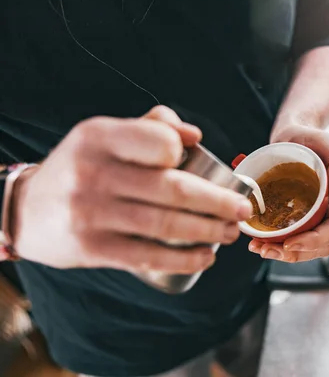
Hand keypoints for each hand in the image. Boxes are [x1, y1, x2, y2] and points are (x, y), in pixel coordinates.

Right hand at [11, 106, 252, 273]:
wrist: (27, 210)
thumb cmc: (84, 167)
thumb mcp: (106, 136)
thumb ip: (150, 127)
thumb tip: (194, 135)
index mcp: (99, 136)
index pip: (157, 140)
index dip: (185, 151)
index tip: (207, 166)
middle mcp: (93, 172)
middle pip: (172, 189)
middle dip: (219, 202)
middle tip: (242, 210)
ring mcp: (91, 213)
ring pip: (166, 225)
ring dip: (209, 231)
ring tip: (229, 233)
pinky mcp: (92, 248)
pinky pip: (149, 256)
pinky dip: (185, 259)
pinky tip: (206, 258)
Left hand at [248, 124, 328, 261]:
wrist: (293, 135)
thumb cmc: (310, 137)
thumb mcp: (326, 141)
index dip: (314, 241)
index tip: (289, 244)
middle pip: (322, 244)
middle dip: (296, 253)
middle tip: (267, 250)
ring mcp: (317, 215)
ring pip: (309, 246)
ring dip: (285, 254)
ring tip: (261, 249)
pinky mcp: (301, 217)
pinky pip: (295, 237)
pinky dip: (278, 245)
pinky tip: (260, 242)